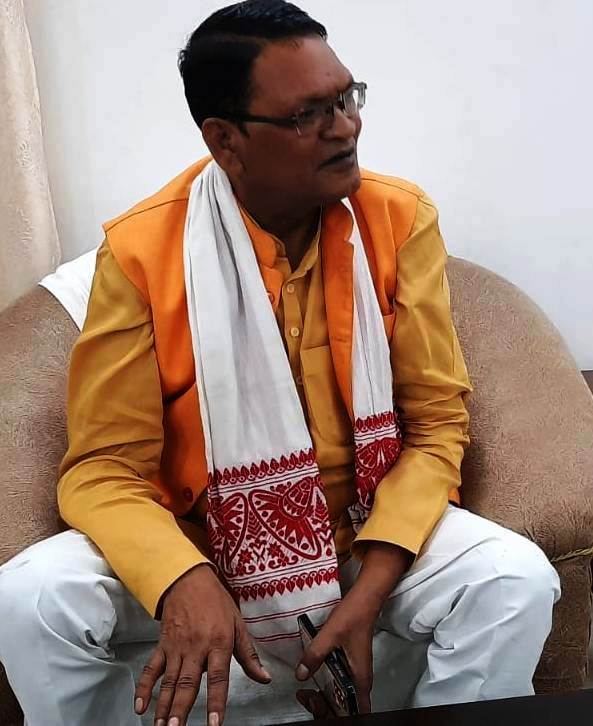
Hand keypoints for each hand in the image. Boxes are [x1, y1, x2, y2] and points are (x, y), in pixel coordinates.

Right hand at [134, 564, 270, 725]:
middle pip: (187, 683)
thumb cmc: (215, 601)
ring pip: (168, 681)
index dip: (216, 702)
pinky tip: (140, 706)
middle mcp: (196, 647)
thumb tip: (264, 678)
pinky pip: (151, 669)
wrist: (188, 579)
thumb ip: (249, 654)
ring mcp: (176, 647)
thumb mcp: (238, 623)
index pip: (218, 678)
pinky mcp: (163, 645)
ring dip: (164, 706)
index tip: (213, 723)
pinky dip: (143, 688)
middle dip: (181, 708)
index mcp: (218, 642)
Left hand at [296, 543, 411, 717]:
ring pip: (344, 697)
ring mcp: (357, 673)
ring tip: (308, 692)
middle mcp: (361, 680)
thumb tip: (300, 675)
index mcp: (359, 679)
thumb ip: (314, 656)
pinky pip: (342, 685)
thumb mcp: (329, 636)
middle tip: (308, 697)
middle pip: (347, 708)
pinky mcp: (352, 665)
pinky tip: (315, 678)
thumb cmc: (352, 617)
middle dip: (327, 709)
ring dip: (327, 699)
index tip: (321, 707)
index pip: (356, 712)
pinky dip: (329, 687)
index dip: (338, 716)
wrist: (364, 600)